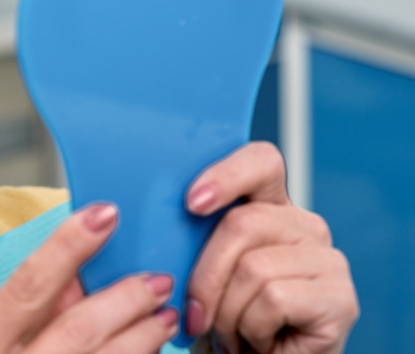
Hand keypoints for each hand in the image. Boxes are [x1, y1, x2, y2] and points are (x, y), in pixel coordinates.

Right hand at [0, 204, 179, 352]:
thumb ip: (18, 315)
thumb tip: (68, 278)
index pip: (26, 287)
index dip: (67, 246)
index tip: (102, 214)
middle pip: (78, 328)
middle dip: (125, 299)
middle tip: (156, 280)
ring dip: (144, 338)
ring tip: (164, 316)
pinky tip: (150, 353)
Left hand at [184, 142, 358, 352]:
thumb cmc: (222, 322)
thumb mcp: (200, 271)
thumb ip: (191, 237)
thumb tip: (156, 218)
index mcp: (269, 208)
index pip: (261, 162)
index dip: (226, 175)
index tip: (191, 203)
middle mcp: (305, 226)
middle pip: (241, 222)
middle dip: (205, 276)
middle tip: (198, 316)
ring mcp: (328, 260)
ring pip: (253, 267)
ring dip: (227, 313)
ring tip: (232, 334)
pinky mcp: (341, 298)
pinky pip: (274, 298)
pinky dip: (251, 328)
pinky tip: (259, 343)